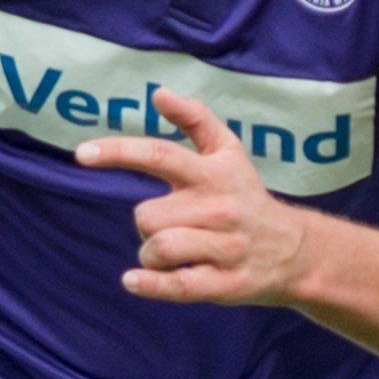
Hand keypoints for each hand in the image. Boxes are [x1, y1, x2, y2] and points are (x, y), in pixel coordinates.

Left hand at [75, 89, 308, 307]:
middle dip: (149, 225)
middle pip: (148, 215)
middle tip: (173, 228)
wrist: (296, 251)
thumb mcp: (229, 153)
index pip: (160, 154)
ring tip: (174, 256)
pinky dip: (150, 284)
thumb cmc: (247, 198)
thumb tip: (159, 93)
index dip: (118, 152)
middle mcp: (220, 209)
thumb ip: (195, 119)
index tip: (81, 154)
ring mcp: (226, 248)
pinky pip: (178, 285)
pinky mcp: (227, 283)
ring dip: (153, 255)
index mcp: (213, 174)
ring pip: (160, 248)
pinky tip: (133, 280)